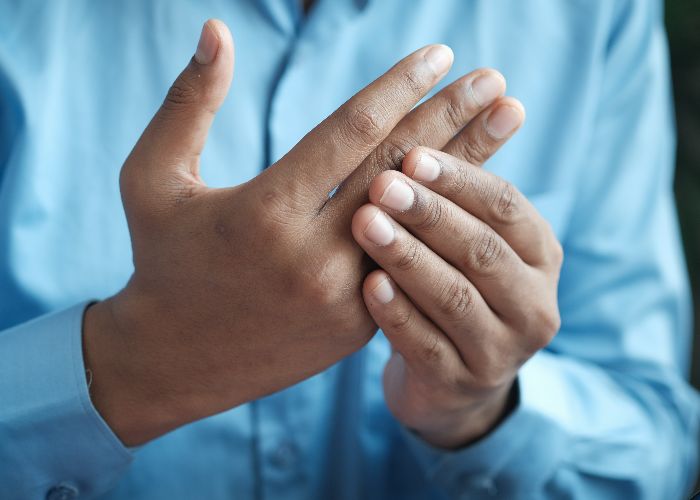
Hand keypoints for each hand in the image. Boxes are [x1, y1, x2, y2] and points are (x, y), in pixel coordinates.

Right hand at [83, 20, 511, 444]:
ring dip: (469, 167)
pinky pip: (412, 261)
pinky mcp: (358, 326)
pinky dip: (444, 221)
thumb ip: (187, 102)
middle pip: (399, 171)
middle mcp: (312, 256)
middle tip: (495, 80)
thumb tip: (218, 29)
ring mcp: (343, 297)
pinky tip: (475, 187)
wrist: (173, 359)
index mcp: (264, 211)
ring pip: (420, 220)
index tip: (441, 54)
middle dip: (453, 118)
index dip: (400, 87)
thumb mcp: (151, 178)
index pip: (351, 132)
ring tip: (508, 120)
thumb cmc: (161, 260)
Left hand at [352, 139, 563, 447]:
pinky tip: (367, 284)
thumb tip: (490, 93)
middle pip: (482, 250)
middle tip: (382, 184)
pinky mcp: (460, 385)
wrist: (452, 378)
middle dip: (431, 213)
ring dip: (409, 256)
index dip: (461, 178)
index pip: (507, 206)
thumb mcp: (471, 239)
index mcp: (541, 255)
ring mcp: (500, 352)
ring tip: (365, 223)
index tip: (412, 151)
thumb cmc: (456, 285)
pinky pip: (426, 347)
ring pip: (455, 298)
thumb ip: (467, 188)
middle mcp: (534, 304)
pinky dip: (397, 313)